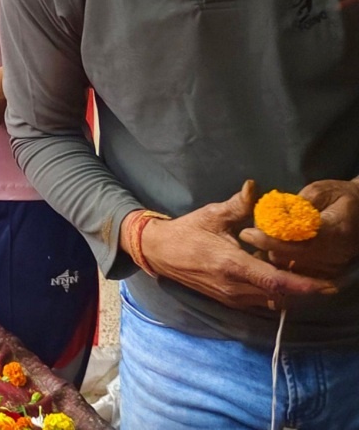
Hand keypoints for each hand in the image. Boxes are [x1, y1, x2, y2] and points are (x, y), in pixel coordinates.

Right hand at [140, 181, 336, 309]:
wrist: (160, 253)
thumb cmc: (187, 231)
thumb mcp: (211, 214)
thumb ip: (238, 205)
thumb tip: (255, 187)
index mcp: (232, 264)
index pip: (276, 281)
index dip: (305, 285)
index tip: (329, 284)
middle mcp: (234, 287)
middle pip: (281, 296)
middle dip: (305, 287)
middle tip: (323, 272)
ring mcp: (232, 298)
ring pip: (273, 301)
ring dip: (290, 290)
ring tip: (301, 270)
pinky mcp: (230, 301)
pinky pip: (262, 301)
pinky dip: (276, 292)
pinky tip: (278, 274)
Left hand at [239, 179, 358, 280]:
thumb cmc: (340, 197)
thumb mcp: (320, 190)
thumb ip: (297, 202)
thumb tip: (272, 213)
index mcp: (334, 230)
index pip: (297, 241)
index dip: (270, 239)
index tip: (247, 233)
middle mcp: (334, 253)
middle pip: (290, 257)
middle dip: (266, 246)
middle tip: (250, 233)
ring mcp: (332, 265)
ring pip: (290, 265)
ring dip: (272, 253)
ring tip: (262, 238)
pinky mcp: (328, 272)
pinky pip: (296, 270)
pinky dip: (283, 260)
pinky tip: (274, 248)